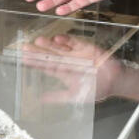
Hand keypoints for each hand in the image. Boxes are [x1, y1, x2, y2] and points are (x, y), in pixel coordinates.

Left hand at [19, 34, 138, 104]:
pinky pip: (74, 42)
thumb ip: (58, 97)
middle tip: (24, 47)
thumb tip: (41, 100)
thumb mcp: (75, 96)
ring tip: (38, 41)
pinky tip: (58, 39)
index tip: (23, 59)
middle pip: (50, 55)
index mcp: (64, 74)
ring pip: (60, 48)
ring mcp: (76, 54)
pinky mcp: (86, 47)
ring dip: (49, 45)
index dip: (35, 64)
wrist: (116, 81)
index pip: (46, 67)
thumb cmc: (96, 90)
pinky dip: (67, 40)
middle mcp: (67, 62)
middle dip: (38, 52)